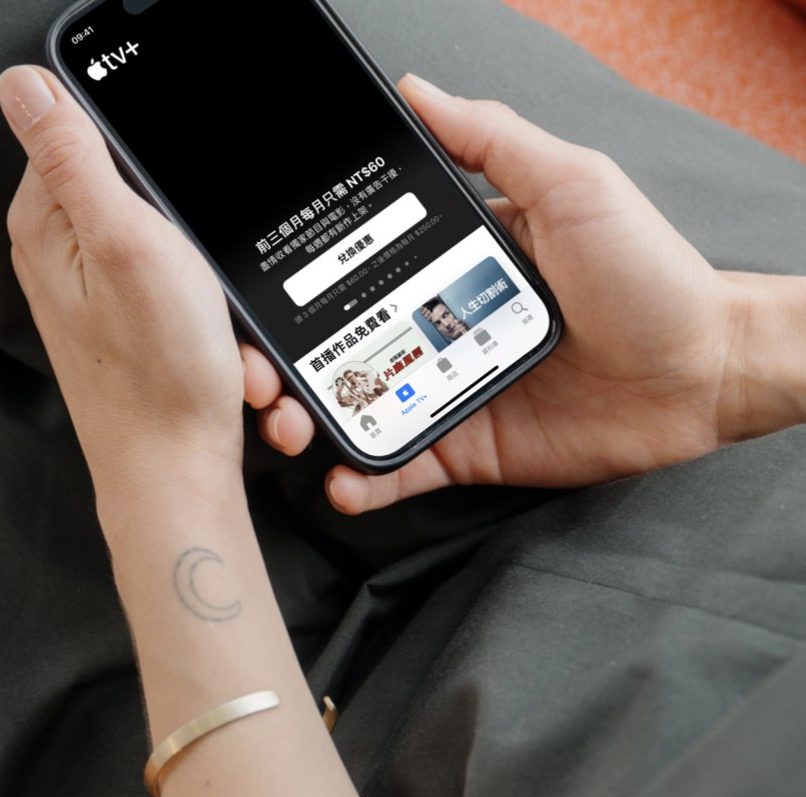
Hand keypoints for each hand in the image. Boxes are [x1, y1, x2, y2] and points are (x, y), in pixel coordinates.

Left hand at [1, 65, 257, 510]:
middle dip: (204, 252)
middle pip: (155, 206)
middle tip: (209, 295)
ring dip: (222, 302)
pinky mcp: (145, 333)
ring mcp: (111, 300)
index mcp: (50, 225)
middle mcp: (72, 260)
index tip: (185, 219)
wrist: (180, 471)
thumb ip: (76, 157)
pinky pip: (197, 306)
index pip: (95, 140)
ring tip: (221, 341)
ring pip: (189, 262)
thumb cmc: (157, 378)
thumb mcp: (127, 243)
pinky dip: (220, 332)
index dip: (162, 173)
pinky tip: (222, 361)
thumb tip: (29, 86)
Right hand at [255, 73, 765, 512]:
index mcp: (452, 268)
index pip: (358, 275)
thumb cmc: (646, 272)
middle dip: (288, 367)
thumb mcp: (570, 185)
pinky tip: (343, 484)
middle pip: (343, 349)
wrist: (702, 369)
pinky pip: (408, 468)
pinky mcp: (472, 448)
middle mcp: (441, 327)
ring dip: (315, 423)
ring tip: (289, 431)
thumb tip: (417, 92)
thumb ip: (492, 141)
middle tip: (259, 381)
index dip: (301, 290)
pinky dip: (370, 482)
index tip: (255, 298)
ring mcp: (453, 390)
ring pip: (364, 410)